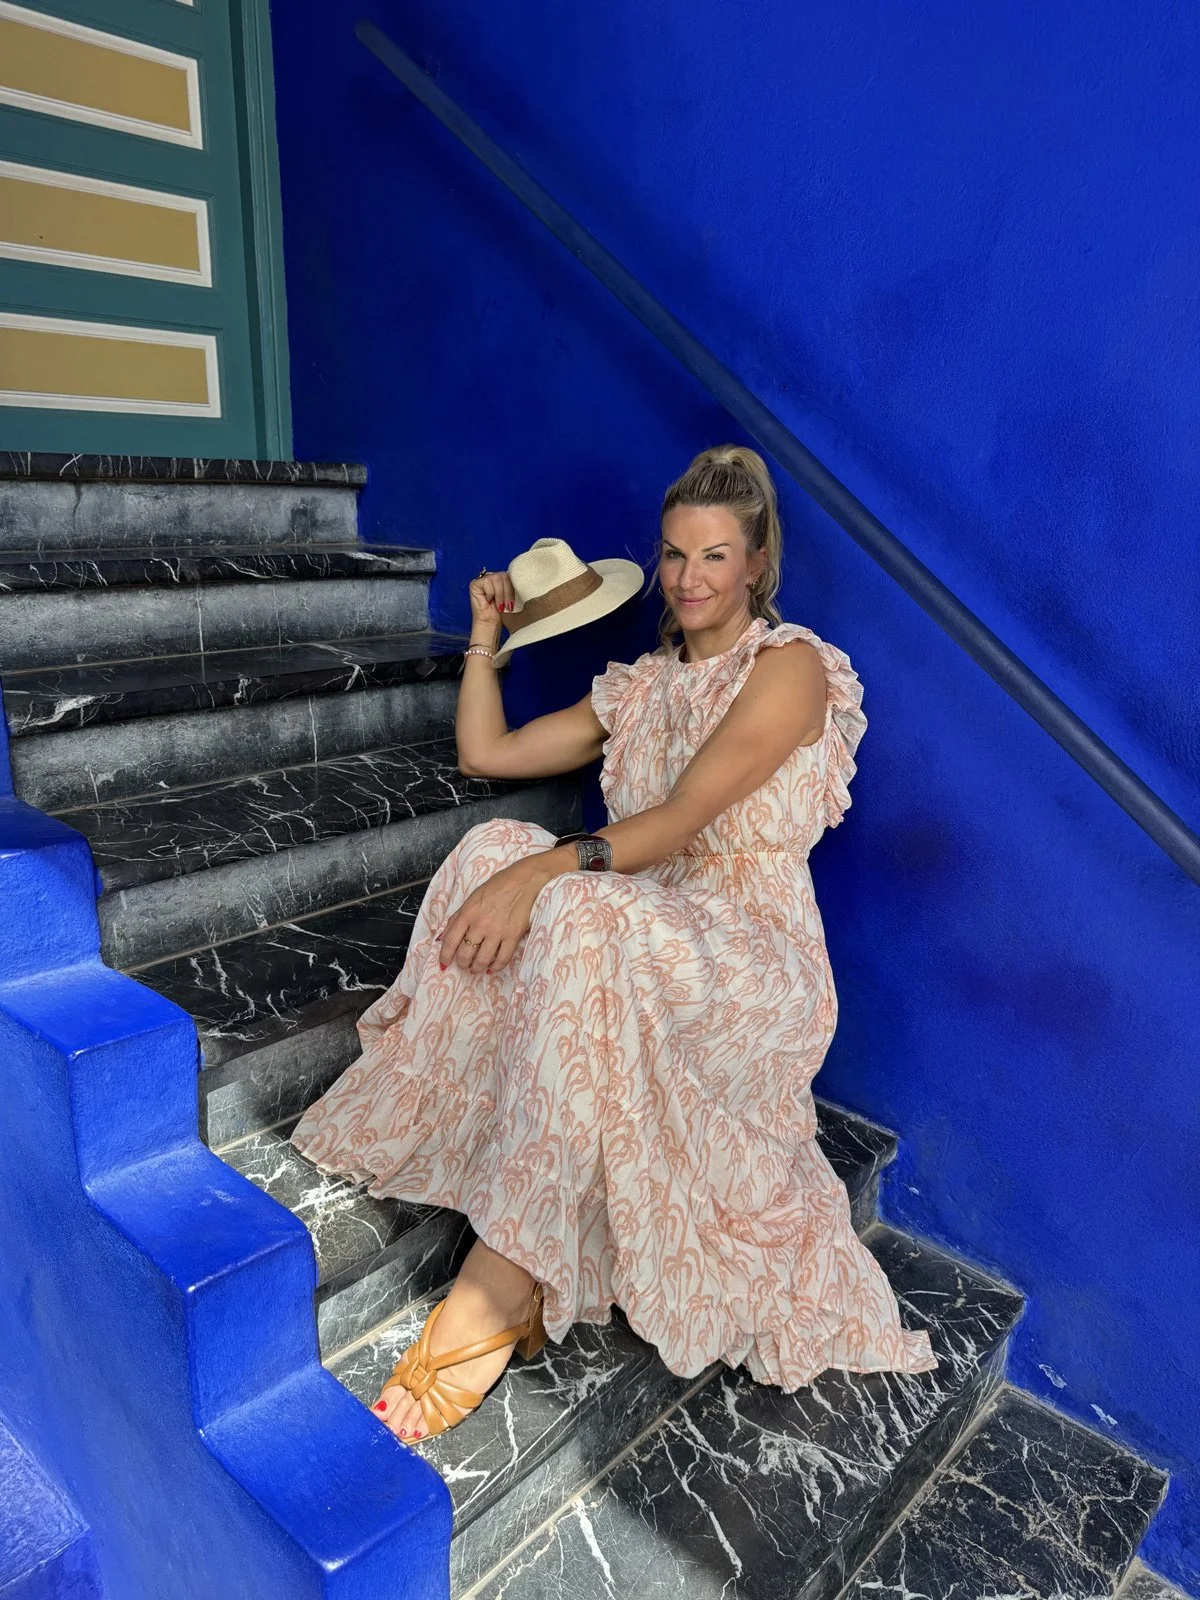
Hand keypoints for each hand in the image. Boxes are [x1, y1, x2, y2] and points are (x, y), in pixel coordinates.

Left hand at [439, 854, 559, 973]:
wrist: (523, 881)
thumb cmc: (497, 886)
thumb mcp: (472, 898)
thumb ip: (457, 918)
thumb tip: (442, 937)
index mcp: (467, 913)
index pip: (450, 941)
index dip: (445, 956)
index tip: (444, 963)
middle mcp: (480, 924)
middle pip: (466, 953)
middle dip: (462, 963)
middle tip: (464, 964)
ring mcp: (497, 931)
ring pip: (482, 959)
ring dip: (477, 968)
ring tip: (476, 968)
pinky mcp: (513, 935)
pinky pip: (502, 959)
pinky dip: (495, 967)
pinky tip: (492, 968)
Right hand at [469, 568, 517, 629]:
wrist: (490, 624)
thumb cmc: (501, 613)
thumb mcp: (512, 597)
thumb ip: (513, 586)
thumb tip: (520, 580)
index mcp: (502, 579)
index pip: (510, 575)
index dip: (512, 589)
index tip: (512, 604)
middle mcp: (492, 577)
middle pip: (503, 576)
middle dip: (506, 592)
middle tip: (506, 606)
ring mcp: (483, 579)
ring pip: (496, 578)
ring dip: (499, 594)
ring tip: (499, 606)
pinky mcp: (475, 583)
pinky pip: (487, 581)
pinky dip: (490, 593)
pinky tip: (488, 601)